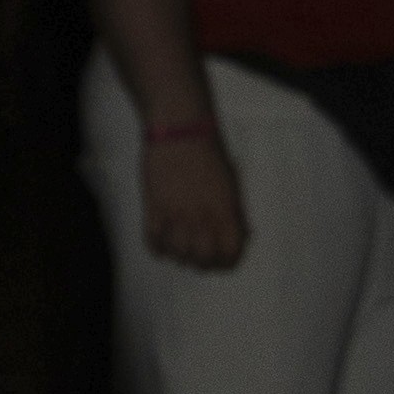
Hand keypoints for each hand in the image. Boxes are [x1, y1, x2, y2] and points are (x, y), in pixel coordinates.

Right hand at [140, 113, 249, 270]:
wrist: (180, 130)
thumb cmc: (209, 153)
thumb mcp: (232, 185)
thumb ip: (235, 214)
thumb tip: (240, 235)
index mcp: (226, 211)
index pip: (230, 255)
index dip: (227, 263)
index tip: (222, 261)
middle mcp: (202, 217)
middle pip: (202, 261)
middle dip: (202, 262)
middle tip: (199, 254)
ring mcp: (176, 215)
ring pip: (178, 255)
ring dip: (179, 255)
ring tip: (179, 245)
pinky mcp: (153, 208)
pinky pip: (154, 243)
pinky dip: (158, 248)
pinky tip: (162, 240)